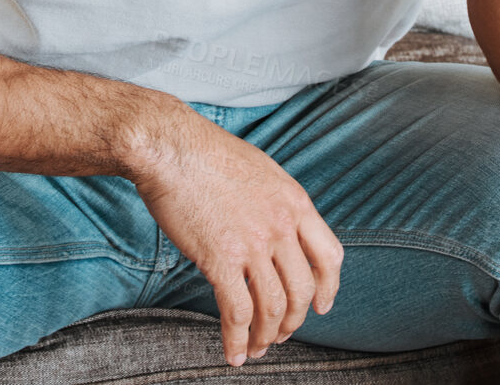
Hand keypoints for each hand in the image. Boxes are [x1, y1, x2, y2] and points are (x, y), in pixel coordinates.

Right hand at [129, 108, 342, 365]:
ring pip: (273, 307)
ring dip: (267, 335)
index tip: (322, 306)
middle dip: (294, 320)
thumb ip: (276, 202)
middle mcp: (281, 225)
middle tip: (281, 334)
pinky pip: (237, 312)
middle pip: (303, 290)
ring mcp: (253, 244)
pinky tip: (232, 351)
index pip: (329, 255)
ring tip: (255, 348)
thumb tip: (278, 230)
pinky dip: (237, 339)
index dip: (329, 288)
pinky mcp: (220, 259)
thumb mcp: (260, 170)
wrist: (170, 147)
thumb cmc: (206, 154)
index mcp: (295, 201)